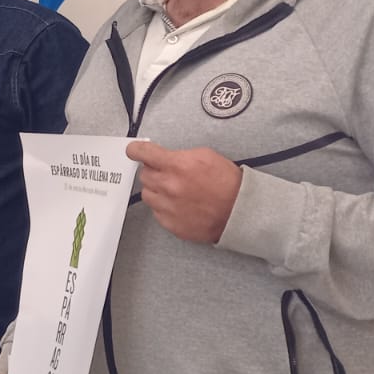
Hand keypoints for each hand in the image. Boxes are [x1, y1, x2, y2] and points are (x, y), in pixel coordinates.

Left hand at [126, 140, 242, 242]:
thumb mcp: (205, 156)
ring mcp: (168, 206)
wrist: (240, 211)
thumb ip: (179, 155)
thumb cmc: (227, 184)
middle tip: (169, 174)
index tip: (133, 150)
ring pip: (148, 194)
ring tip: (176, 190)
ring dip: (157, 190)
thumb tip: (163, 156)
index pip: (143, 153)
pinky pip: (156, 211)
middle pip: (144, 174)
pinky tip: (179, 204)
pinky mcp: (170, 223)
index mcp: (177, 166)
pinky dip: (164, 206)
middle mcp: (169, 186)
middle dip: (154, 171)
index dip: (136, 150)